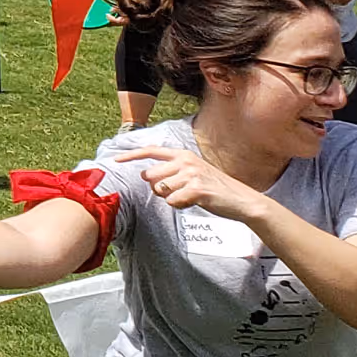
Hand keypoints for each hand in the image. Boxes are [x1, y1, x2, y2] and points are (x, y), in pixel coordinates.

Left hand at [112, 145, 275, 225]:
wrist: (241, 200)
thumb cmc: (213, 188)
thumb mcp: (192, 172)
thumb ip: (171, 170)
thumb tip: (145, 175)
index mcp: (183, 154)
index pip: (150, 151)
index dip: (131, 155)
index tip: (115, 160)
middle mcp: (185, 161)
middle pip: (149, 176)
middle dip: (156, 188)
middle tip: (176, 192)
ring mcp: (191, 174)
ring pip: (160, 190)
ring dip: (170, 198)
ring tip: (188, 197)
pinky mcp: (196, 189)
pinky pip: (172, 201)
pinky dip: (180, 206)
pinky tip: (194, 203)